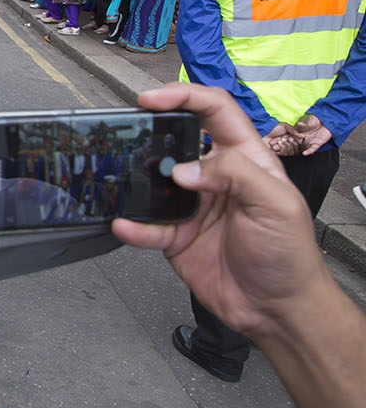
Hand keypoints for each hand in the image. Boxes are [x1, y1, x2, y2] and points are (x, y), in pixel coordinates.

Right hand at [110, 83, 330, 340]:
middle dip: (150, 131)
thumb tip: (184, 169)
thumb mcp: (276, 204)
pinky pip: (147, 227)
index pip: (215, 112)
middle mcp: (216, 178)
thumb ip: (235, 174)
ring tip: (119, 177)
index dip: (185, 97)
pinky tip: (124, 224)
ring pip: (154, 183)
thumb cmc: (289, 255)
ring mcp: (193, 207)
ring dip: (136, 180)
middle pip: (176, 141)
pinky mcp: (176, 238)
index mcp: (246, 159)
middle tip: (127, 130)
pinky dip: (133, 226)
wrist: (277, 310)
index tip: (152, 98)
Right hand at [292, 113, 333, 155]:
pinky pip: (312, 149)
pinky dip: (308, 151)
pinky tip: (304, 153)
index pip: (293, 138)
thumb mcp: (308, 120)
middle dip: (292, 147)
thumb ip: (304, 124)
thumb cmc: (315, 120)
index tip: (283, 142)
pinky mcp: (317, 144)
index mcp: (300, 133)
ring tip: (294, 152)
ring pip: (304, 148)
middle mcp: (305, 138)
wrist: (326, 122)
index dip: (288, 140)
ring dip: (300, 150)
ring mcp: (310, 141)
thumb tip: (298, 124)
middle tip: (288, 148)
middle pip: (298, 144)